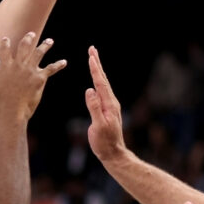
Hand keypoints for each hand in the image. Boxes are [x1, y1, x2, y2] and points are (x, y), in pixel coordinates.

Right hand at [0, 31, 65, 120]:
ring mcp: (30, 70)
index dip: (5, 43)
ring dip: (45, 46)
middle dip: (28, 39)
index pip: (5, 50)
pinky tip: (64, 62)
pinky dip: (58, 65)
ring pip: (39, 53)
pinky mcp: (40, 78)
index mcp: (5, 66)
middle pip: (24, 47)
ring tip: (50, 41)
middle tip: (32, 34)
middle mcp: (18, 65)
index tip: (7, 38)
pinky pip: (51, 69)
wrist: (12, 112)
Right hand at [84, 46, 127, 161]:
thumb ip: (94, 108)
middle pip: (103, 79)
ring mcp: (109, 106)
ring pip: (102, 84)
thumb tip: (89, 90)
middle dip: (97, 64)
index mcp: (109, 104)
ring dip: (98, 71)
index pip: (100, 83)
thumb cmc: (105, 142)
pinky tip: (95, 81)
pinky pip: (101, 91)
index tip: (91, 56)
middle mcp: (111, 102)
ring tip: (93, 59)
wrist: (113, 154)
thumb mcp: (98, 126)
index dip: (95, 69)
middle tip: (92, 49)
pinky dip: (98, 81)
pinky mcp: (106, 110)